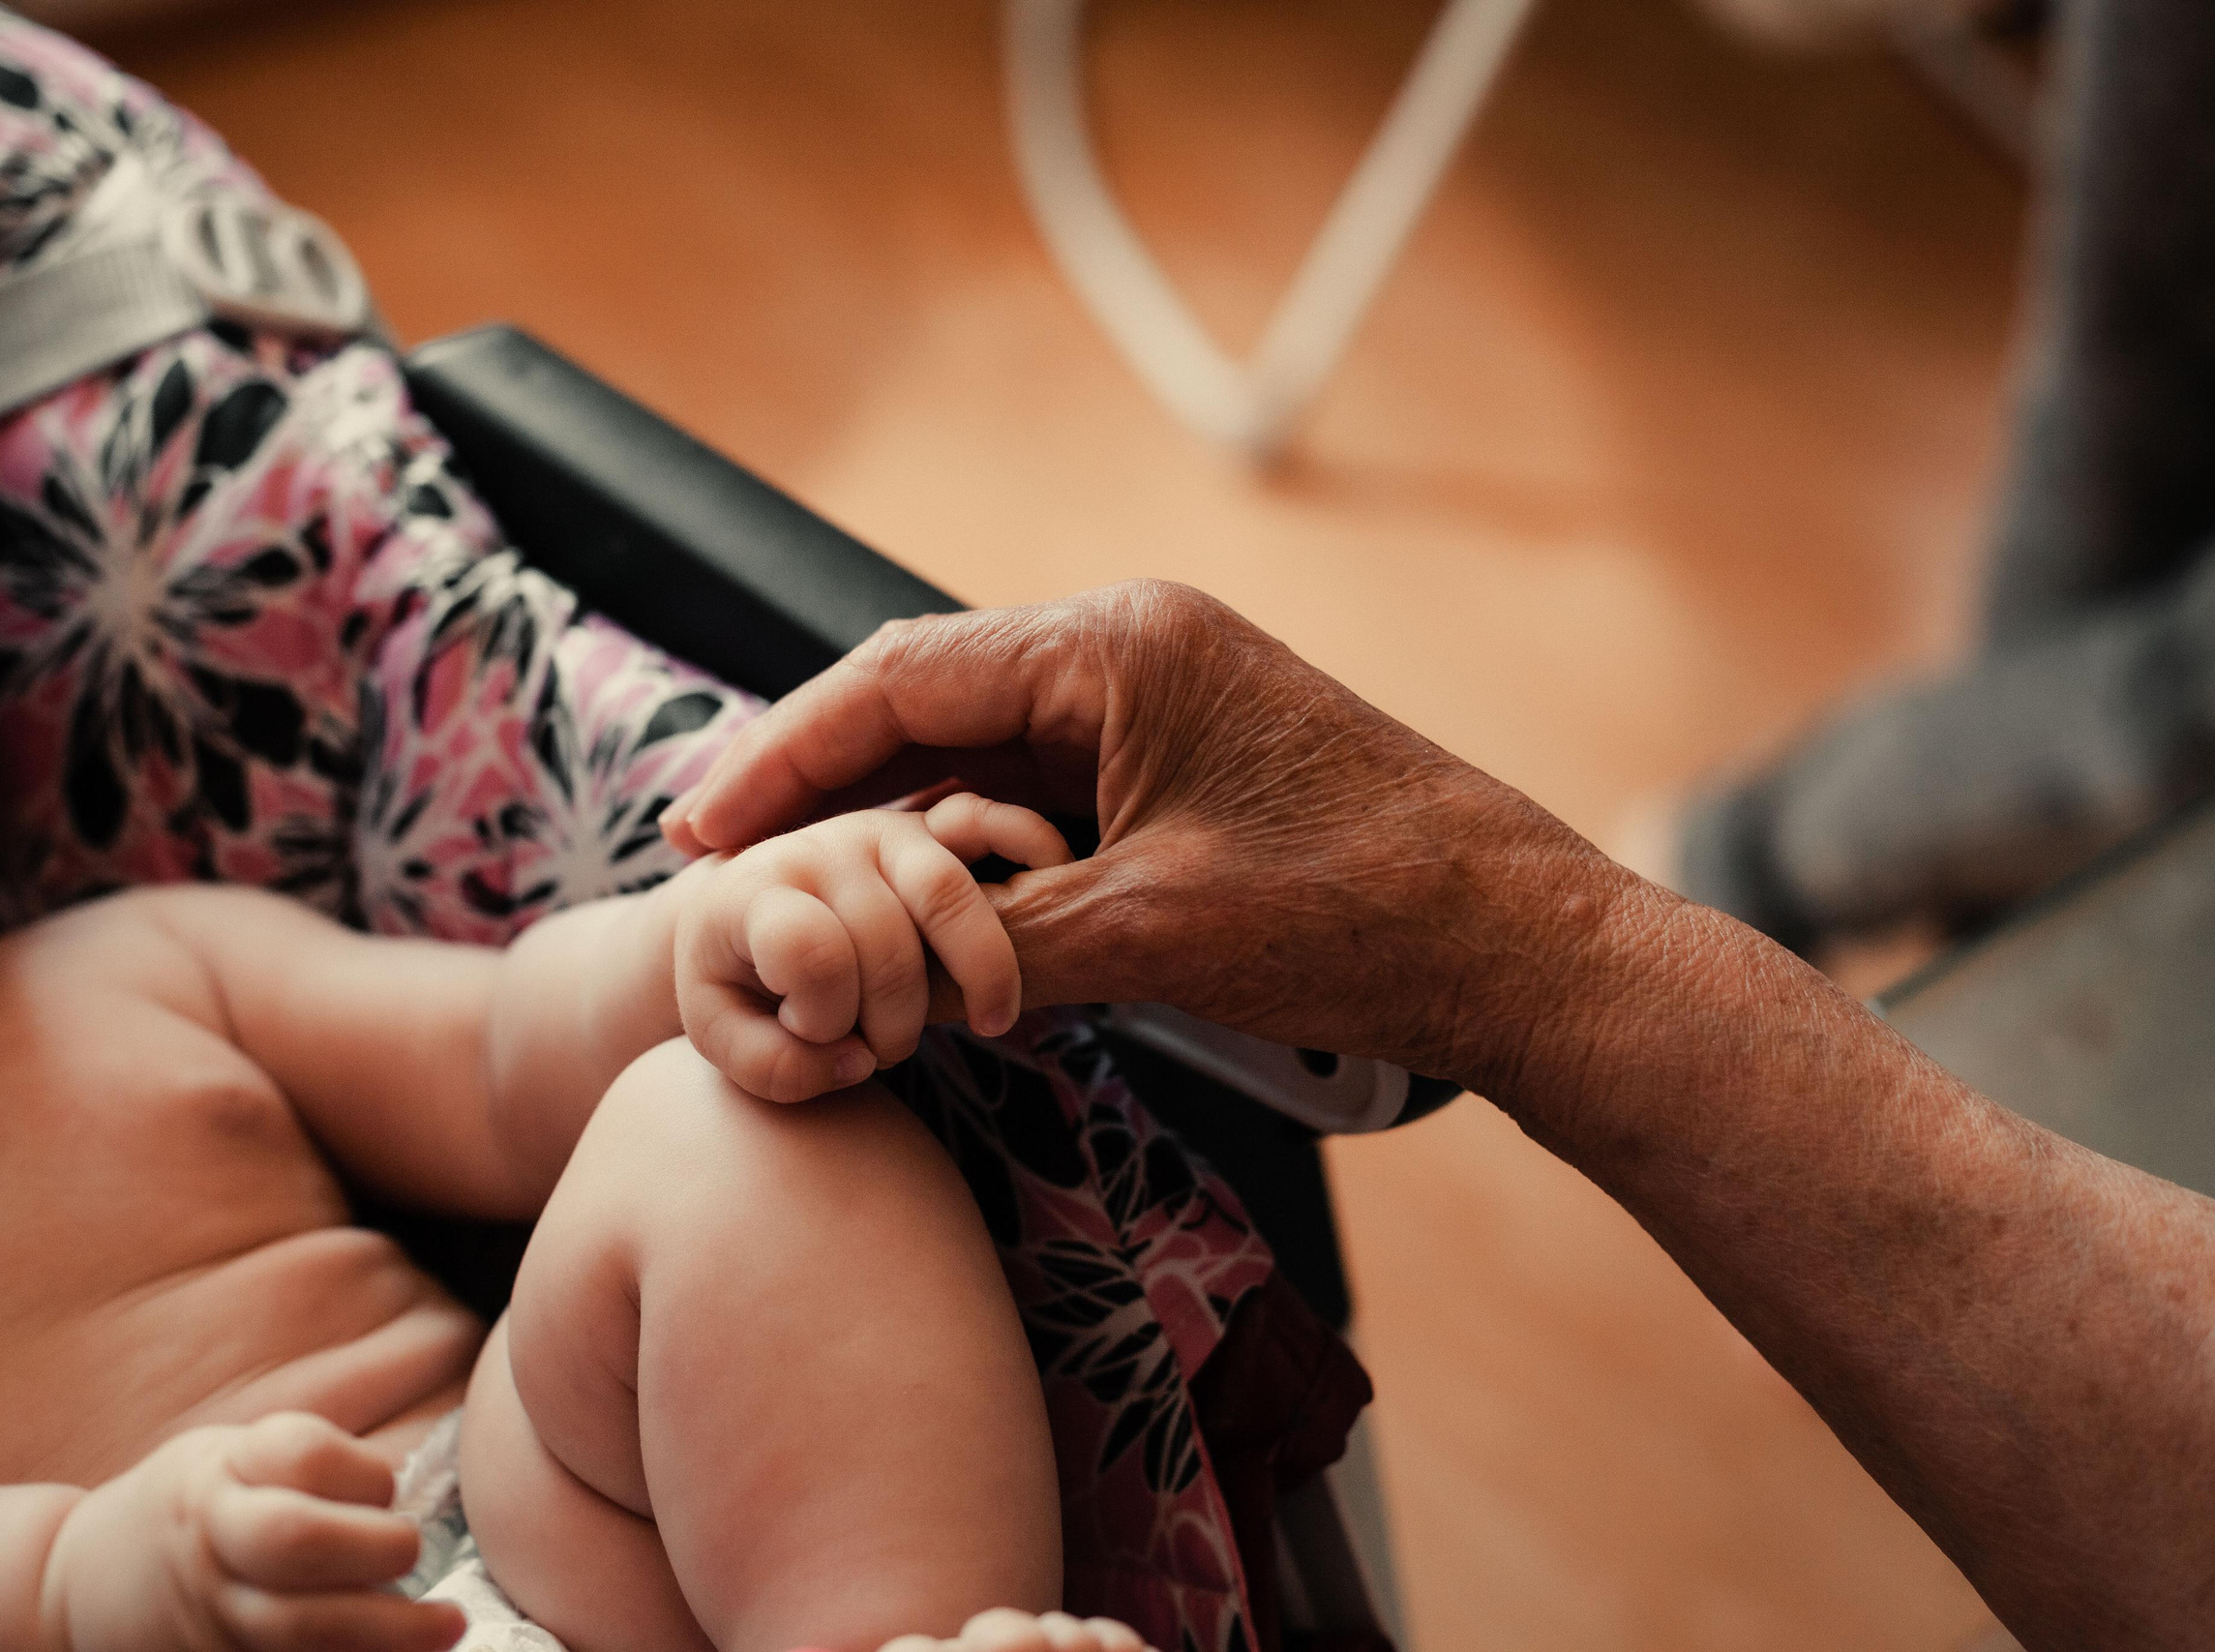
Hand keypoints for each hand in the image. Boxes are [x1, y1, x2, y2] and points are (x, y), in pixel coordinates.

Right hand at [40, 1412, 461, 1651]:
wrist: (79, 1593)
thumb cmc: (190, 1511)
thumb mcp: (227, 1457)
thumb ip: (305, 1464)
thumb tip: (408, 1492)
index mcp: (217, 1477)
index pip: (301, 1454)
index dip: (361, 1471)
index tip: (387, 1487)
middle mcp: (212, 1546)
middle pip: (296, 1539)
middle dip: (376, 1546)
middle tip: (414, 1551)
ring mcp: (212, 1619)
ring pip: (301, 1628)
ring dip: (390, 1631)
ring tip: (446, 1627)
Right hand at [662, 581, 1633, 1087]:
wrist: (1515, 943)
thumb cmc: (1353, 917)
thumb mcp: (1146, 933)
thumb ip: (995, 934)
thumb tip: (883, 960)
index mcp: (1113, 646)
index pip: (899, 677)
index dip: (783, 755)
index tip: (699, 826)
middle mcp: (1129, 650)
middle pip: (927, 700)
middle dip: (823, 782)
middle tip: (717, 859)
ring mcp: (1162, 703)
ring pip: (983, 751)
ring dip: (897, 818)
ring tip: (801, 891)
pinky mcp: (1189, 763)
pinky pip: (1046, 789)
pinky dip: (975, 844)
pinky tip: (923, 901)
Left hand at [674, 793, 1074, 1100]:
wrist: (745, 911)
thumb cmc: (737, 982)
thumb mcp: (722, 1038)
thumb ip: (773, 1069)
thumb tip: (856, 1062)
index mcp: (755, 892)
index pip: (809, 951)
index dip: (822, 1017)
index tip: (810, 1035)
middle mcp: (823, 847)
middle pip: (887, 941)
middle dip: (895, 1023)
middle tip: (881, 1052)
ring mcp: (885, 831)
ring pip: (947, 894)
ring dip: (978, 975)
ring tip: (988, 1022)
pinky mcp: (936, 826)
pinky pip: (995, 821)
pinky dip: (1030, 854)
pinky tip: (1043, 918)